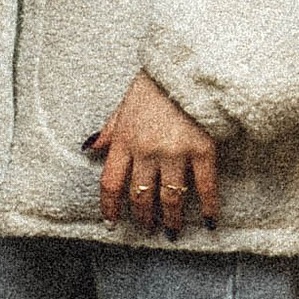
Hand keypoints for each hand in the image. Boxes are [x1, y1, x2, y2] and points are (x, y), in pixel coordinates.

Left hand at [90, 72, 220, 236]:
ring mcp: (175, 153)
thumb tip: (90, 148)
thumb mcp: (123, 104)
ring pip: (170, 198)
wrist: (187, 68)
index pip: (110, 183)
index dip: (109, 207)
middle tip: (147, 227)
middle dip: (143, 216)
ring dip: (170, 219)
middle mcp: (146, 151)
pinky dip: (208, 206)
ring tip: (171, 230)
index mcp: (124, 139)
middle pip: (140, 195)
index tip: (112, 223)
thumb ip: (109, 130)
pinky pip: (204, 186)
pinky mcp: (202, 150)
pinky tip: (209, 220)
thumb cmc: (154, 84)